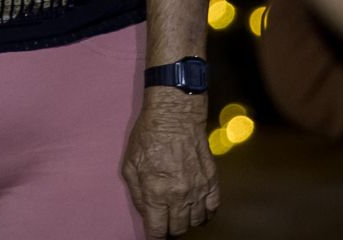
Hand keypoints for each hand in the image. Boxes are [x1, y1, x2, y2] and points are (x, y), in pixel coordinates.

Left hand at [121, 89, 217, 236]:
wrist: (175, 114)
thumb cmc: (148, 135)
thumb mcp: (130, 164)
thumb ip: (137, 194)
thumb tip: (146, 214)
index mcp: (156, 192)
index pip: (157, 230)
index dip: (154, 238)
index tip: (153, 238)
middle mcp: (179, 194)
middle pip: (178, 229)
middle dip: (169, 231)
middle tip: (165, 224)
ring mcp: (198, 188)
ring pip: (195, 222)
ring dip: (186, 222)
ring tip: (178, 214)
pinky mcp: (212, 180)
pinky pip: (213, 209)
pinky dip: (205, 214)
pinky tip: (197, 210)